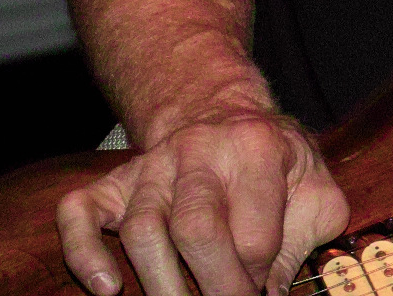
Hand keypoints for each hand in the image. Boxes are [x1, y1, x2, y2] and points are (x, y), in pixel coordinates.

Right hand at [56, 106, 347, 295]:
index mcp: (258, 148)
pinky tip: (108, 288)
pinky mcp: (111, 182)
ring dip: (159, 282)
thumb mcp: (314, 186)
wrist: (222, 115)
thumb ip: (305, 238)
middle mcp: (198, 152)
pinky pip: (79, 213)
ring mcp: (150, 167)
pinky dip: (85, 254)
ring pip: (140, 229)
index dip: (256, 278)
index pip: (254, 233)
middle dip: (212, 284)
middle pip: (195, 228)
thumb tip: (272, 291)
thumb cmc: (275, 163)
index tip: (259, 293)